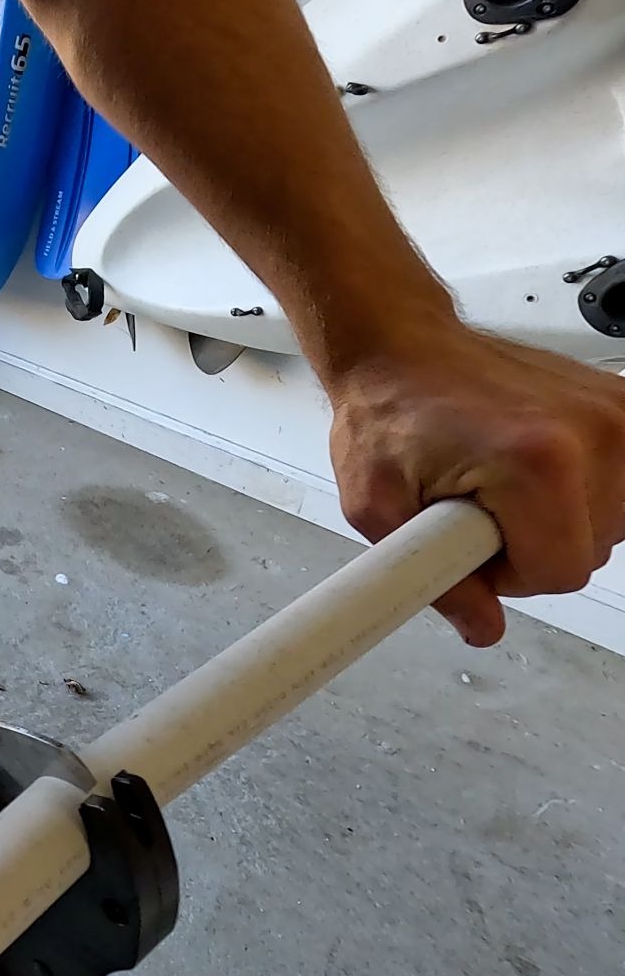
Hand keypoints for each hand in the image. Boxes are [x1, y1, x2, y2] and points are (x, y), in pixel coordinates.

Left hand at [327, 321, 624, 645]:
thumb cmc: (386, 411)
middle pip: (587, 552)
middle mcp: (595, 433)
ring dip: (555, 521)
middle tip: (473, 507)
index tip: (466, 540)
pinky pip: (619, 489)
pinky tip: (530, 470)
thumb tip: (482, 628)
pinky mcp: (624, 407)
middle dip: (528, 548)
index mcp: (538, 461)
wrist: (401, 347)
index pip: (558, 575)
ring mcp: (617, 416)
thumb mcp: (375, 505)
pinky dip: (579, 493)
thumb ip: (428, 577)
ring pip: (609, 525)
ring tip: (497, 481)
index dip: (503, 576)